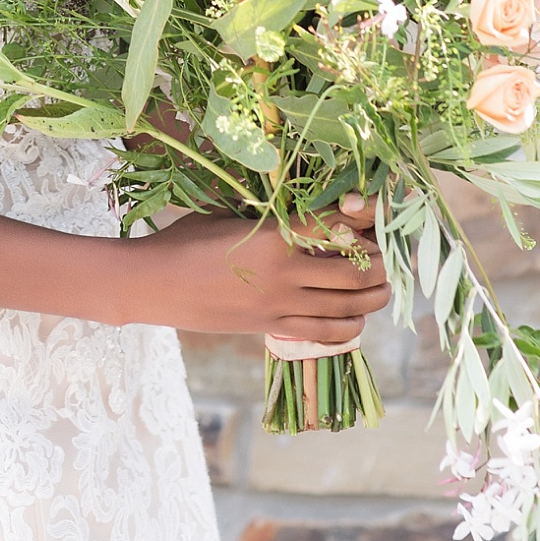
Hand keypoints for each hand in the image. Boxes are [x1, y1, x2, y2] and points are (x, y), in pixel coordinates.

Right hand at [120, 190, 389, 340]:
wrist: (152, 284)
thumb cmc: (185, 239)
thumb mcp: (228, 216)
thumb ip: (269, 216)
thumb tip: (307, 207)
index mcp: (272, 236)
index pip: (336, 226)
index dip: (364, 220)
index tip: (375, 217)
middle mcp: (282, 273)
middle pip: (354, 271)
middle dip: (379, 263)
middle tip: (386, 255)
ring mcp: (278, 306)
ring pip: (347, 307)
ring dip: (372, 297)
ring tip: (379, 285)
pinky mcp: (269, 328)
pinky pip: (323, 333)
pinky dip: (348, 326)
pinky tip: (353, 317)